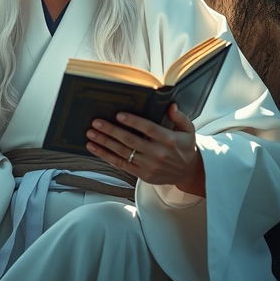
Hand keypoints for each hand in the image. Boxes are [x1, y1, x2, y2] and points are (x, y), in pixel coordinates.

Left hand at [85, 103, 205, 196]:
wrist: (188, 173)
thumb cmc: (185, 147)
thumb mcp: (188, 130)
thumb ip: (180, 117)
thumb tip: (171, 105)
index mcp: (169, 140)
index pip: (149, 129)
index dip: (133, 122)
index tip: (119, 115)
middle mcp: (158, 154)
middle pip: (131, 141)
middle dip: (111, 131)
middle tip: (96, 123)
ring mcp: (149, 166)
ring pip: (122, 153)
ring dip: (105, 143)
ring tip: (91, 134)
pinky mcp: (142, 174)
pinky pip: (121, 164)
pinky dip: (106, 156)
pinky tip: (95, 148)